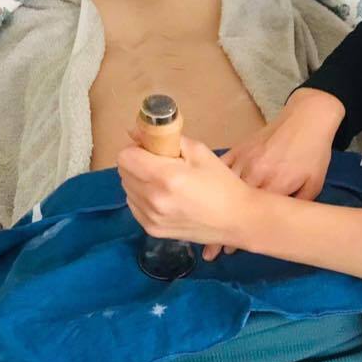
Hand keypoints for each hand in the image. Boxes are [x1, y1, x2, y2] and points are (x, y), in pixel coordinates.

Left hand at [117, 136, 253, 254]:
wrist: (237, 220)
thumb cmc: (222, 183)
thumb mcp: (199, 151)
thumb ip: (166, 138)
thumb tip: (135, 131)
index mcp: (165, 177)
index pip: (125, 156)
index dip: (137, 148)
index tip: (153, 150)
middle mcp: (153, 199)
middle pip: (123, 172)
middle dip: (137, 163)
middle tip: (161, 164)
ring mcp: (151, 218)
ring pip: (127, 189)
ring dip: (140, 181)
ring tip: (166, 183)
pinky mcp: (152, 230)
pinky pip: (134, 205)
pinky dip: (143, 198)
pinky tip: (165, 198)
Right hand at [207, 88, 344, 258]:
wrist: (307, 119)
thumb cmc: (313, 153)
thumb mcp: (313, 184)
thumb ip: (297, 204)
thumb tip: (282, 222)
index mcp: (275, 185)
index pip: (253, 215)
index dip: (240, 234)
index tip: (227, 250)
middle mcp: (255, 174)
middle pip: (232, 205)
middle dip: (219, 229)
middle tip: (208, 251)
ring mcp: (244, 160)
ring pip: (220, 188)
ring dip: (207, 208)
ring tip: (195, 227)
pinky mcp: (239, 149)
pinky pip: (220, 167)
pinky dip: (208, 182)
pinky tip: (197, 196)